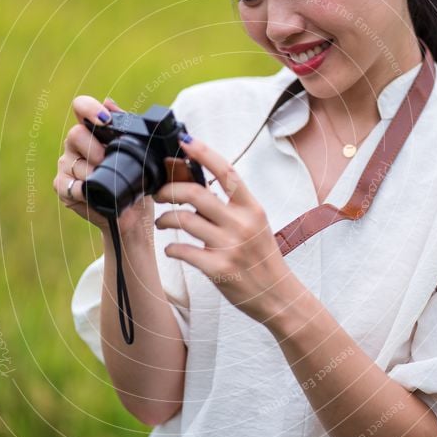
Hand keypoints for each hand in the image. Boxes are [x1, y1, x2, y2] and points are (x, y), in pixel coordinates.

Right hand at [53, 96, 154, 237]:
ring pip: (74, 162)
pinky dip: (84, 191)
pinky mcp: (62, 186)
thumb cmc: (135, 180)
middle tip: (109, 161)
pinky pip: (70, 185)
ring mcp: (67, 164)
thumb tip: (108, 101)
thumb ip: (125, 126)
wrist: (134, 214)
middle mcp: (76, 144)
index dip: (89, 108)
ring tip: (109, 182)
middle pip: (75, 134)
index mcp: (93, 130)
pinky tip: (94, 194)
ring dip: (94, 174)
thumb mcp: (138, 153)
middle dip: (95, 149)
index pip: (81, 108)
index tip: (105, 120)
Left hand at [152, 134, 293, 323]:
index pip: (226, 171)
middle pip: (196, 193)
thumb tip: (195, 182)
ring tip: (162, 222)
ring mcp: (230, 246)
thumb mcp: (253, 224)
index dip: (203, 153)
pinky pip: (183, 251)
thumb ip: (228, 205)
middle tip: (159, 194)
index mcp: (251, 208)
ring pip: (184, 220)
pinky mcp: (219, 269)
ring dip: (165, 219)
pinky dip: (171, 249)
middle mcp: (242, 223)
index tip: (185, 141)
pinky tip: (171, 250)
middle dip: (169, 190)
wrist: (277, 295)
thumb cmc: (261, 257)